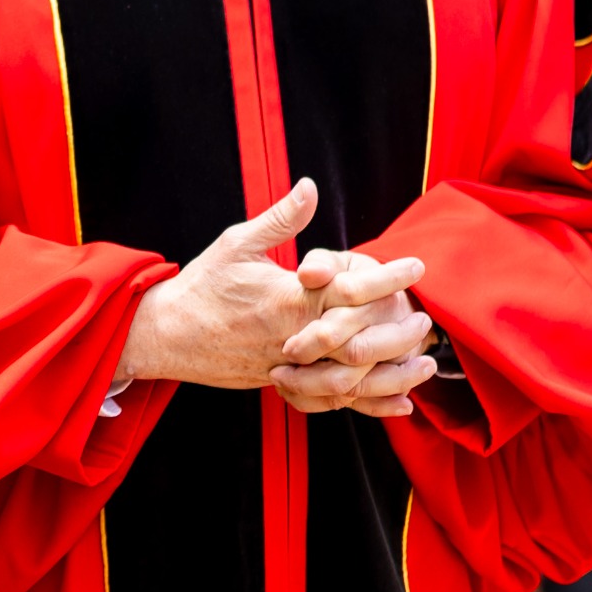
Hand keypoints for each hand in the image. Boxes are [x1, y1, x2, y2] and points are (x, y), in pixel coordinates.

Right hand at [117, 180, 432, 415]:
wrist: (165, 334)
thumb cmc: (201, 286)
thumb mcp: (237, 243)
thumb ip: (280, 220)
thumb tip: (309, 187)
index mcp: (287, 297)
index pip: (350, 288)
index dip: (388, 277)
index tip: (417, 266)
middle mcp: (293, 335)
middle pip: (362, 340)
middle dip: (401, 330)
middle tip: (426, 320)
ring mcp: (289, 366)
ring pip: (354, 378)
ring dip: (395, 373)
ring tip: (424, 363)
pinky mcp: (283, 384)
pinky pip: (334, 401)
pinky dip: (370, 404)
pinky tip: (398, 401)